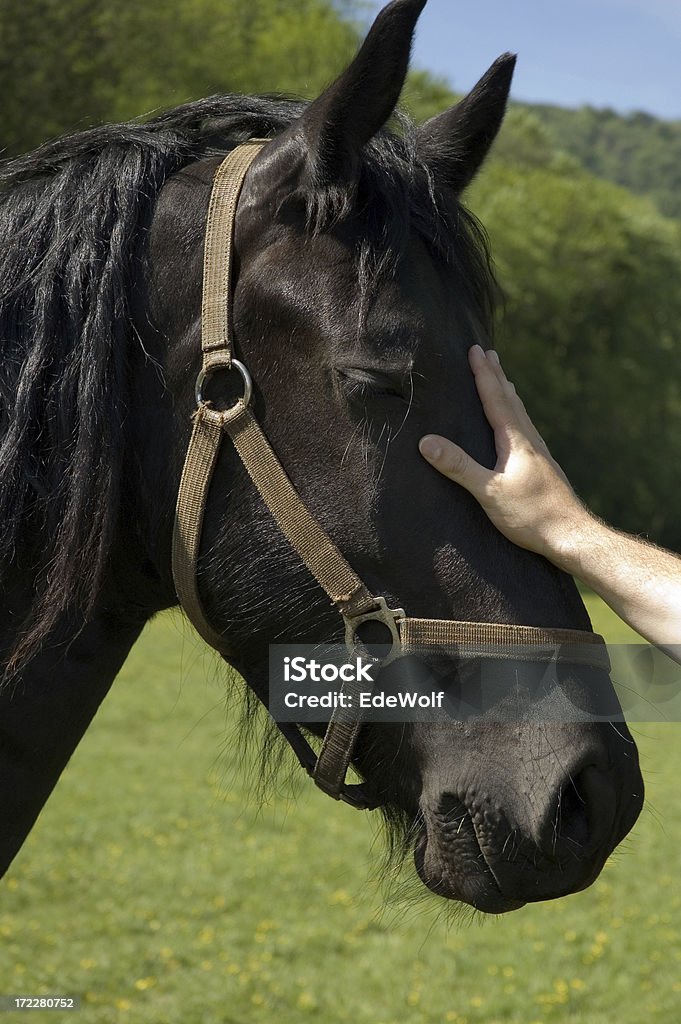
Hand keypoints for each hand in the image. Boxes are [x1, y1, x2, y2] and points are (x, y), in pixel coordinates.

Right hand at [419, 345, 588, 560]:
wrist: (571, 536)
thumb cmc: (531, 515)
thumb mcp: (489, 492)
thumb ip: (458, 466)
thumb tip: (426, 441)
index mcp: (515, 441)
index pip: (494, 399)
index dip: (483, 374)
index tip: (475, 350)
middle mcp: (529, 440)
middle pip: (510, 399)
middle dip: (496, 375)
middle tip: (488, 353)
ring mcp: (538, 453)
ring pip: (520, 413)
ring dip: (507, 393)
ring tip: (502, 379)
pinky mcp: (541, 467)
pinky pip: (525, 429)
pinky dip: (515, 414)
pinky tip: (516, 426)